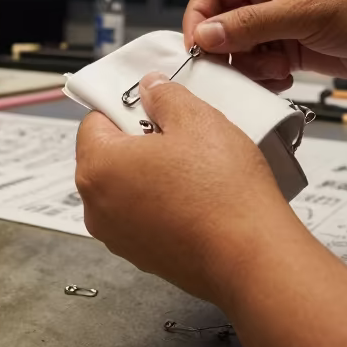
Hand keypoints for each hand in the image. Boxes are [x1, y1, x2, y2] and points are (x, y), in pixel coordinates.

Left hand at [74, 71, 302, 304]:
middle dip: (140, 141)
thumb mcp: (196, 120)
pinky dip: (162, 203)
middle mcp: (97, 207)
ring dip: (152, 173)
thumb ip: (165, 96)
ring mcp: (118, 237)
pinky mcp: (142, 257)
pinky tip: (197, 197)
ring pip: (127, 188)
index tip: (153, 106)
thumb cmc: (222, 192)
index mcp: (98, 167)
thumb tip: (151, 88)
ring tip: (194, 168)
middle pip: (109, 157)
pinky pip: (144, 216)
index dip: (126, 108)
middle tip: (180, 135)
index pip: (94, 121)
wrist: (251, 256)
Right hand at [182, 0, 346, 89]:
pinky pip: (260, 65)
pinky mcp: (291, 48)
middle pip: (221, 23)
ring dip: (249, 67)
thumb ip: (252, 24)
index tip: (198, 48)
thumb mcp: (305, 13)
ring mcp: (279, 22)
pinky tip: (284, 80)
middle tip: (236, 70)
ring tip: (276, 72)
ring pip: (239, 49)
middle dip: (226, 49)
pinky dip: (264, 78)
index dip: (200, 18)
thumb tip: (205, 34)